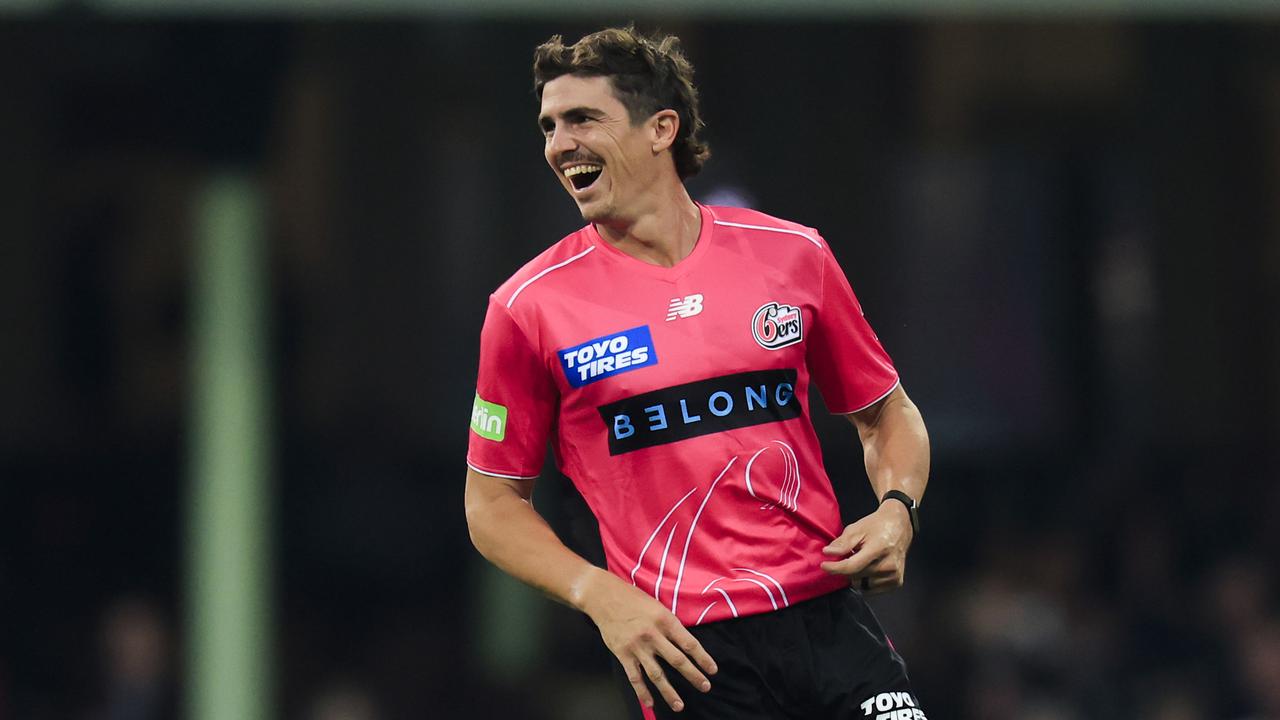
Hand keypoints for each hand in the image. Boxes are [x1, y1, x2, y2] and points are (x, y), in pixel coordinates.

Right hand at [576, 568, 717, 711]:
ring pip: (656, 674)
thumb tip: (686, 643)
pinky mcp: (623, 654)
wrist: (604, 597)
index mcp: (665, 620)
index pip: (689, 643)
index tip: (712, 670)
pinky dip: (642, 692)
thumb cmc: (633, 599)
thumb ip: (670, 625)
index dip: (703, 658)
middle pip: (677, 660)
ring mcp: (637, 646)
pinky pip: (635, 677)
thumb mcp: (658, 606)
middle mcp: (653, 635)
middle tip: (704, 687)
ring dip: (669, 692)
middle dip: (693, 676)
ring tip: (679, 705)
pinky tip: (650, 703)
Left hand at [819, 500, 912, 593]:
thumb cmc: (876, 526)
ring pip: (862, 585)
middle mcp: (889, 565)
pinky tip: (869, 568)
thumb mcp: (857, 529)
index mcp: (879, 549)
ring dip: (856, 576)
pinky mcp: (896, 582)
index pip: (852, 566)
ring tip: (861, 561)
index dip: (835, 568)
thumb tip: (827, 553)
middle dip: (846, 569)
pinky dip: (866, 581)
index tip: (824, 565)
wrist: (899, 525)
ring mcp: (894, 575)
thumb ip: (842, 543)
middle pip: (856, 576)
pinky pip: (872, 589)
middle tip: (850, 556)